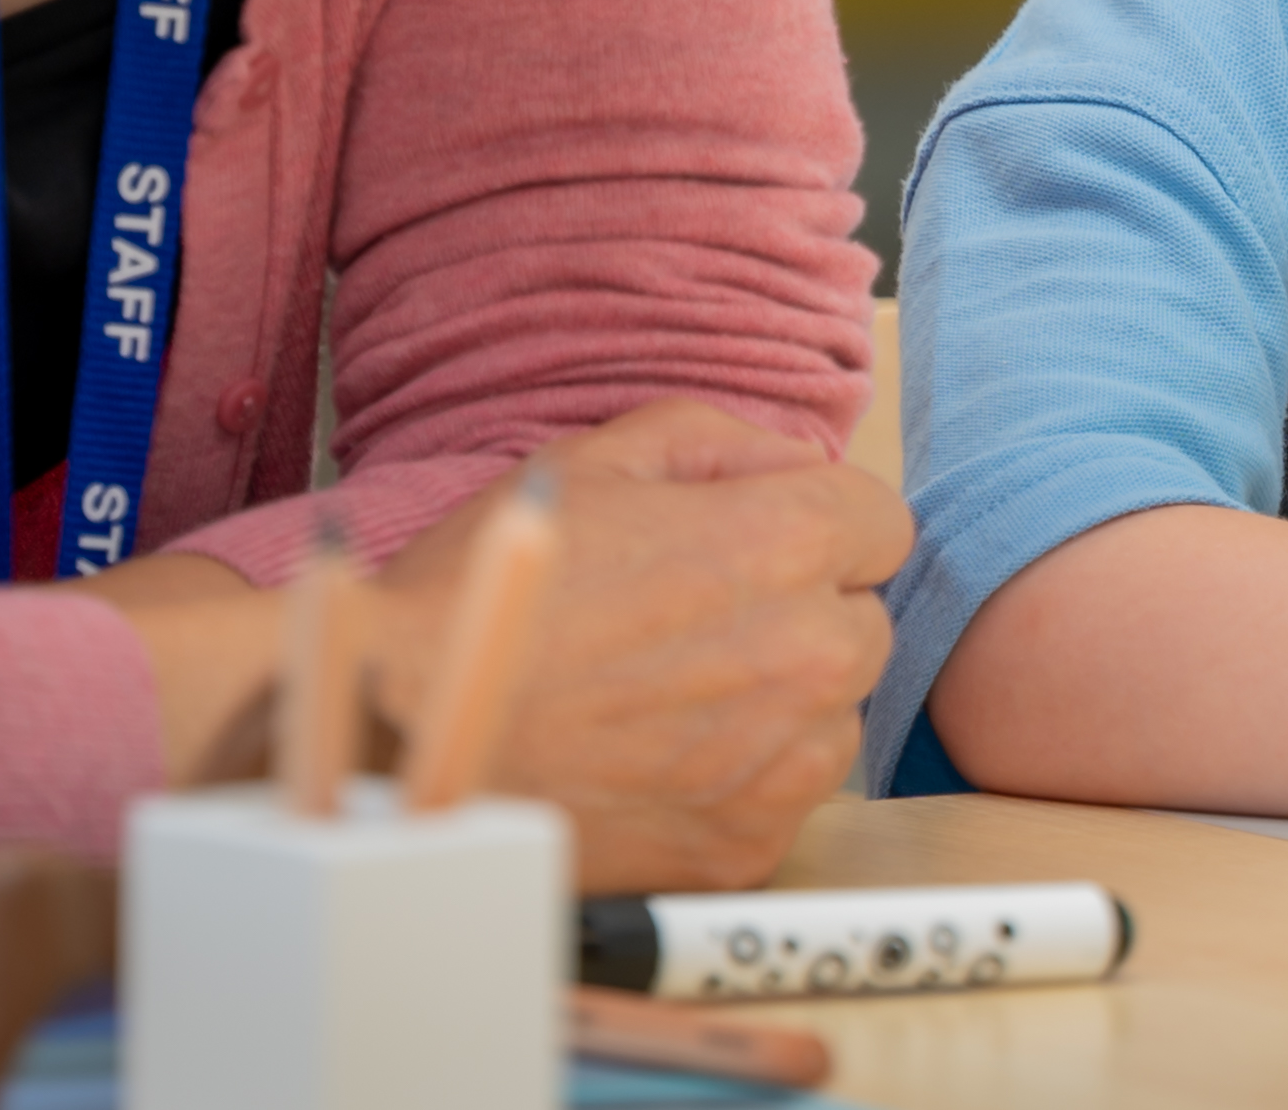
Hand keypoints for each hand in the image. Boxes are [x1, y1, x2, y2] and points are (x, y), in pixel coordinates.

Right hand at [368, 402, 905, 889]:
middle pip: (863, 620)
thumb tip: (797, 462)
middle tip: (698, 618)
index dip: (819, 524)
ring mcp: (781, 761)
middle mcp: (805, 654)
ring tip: (673, 689)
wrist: (405, 738)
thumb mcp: (593, 460)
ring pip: (835, 711)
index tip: (759, 544)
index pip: (882, 524)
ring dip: (782, 697)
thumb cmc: (491, 593)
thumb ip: (721, 442)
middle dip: (802, 610)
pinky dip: (743, 774)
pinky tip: (661, 753)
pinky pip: (788, 793)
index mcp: (779, 544)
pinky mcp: (747, 844)